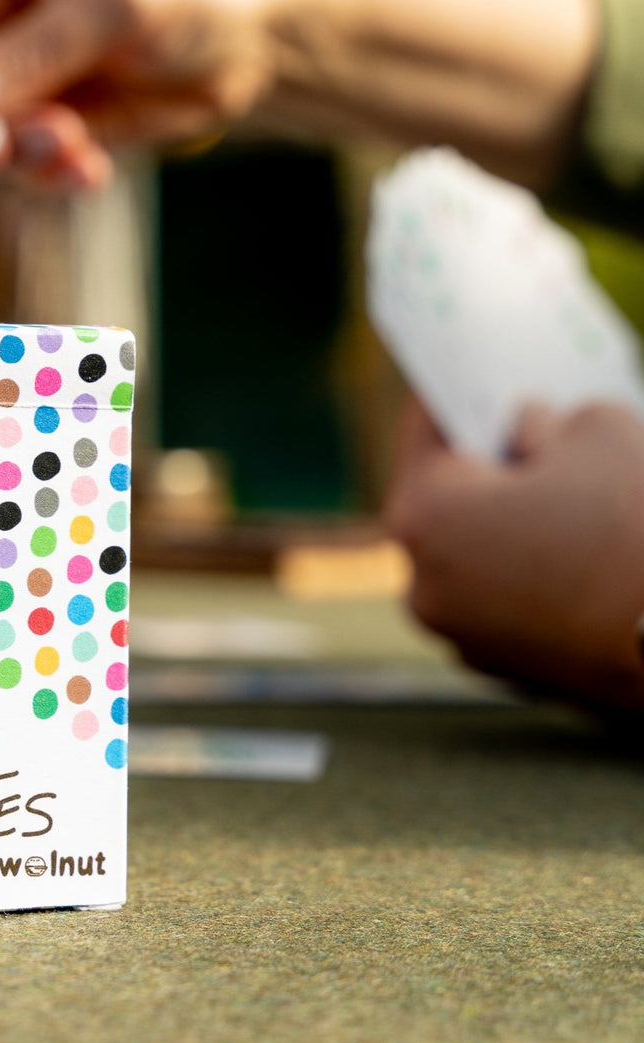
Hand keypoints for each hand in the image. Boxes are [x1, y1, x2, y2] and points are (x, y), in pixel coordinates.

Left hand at [383, 398, 643, 709]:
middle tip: (517, 426)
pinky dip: (531, 576)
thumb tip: (529, 434)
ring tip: (558, 488)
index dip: (452, 391)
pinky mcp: (506, 673)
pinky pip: (506, 603)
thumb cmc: (640, 524)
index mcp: (424, 513)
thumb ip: (548, 421)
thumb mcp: (601, 429)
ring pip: (474, 558)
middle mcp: (421, 583)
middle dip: (483, 463)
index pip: (426, 430)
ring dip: (507, 524)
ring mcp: (460, 636)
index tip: (459, 369)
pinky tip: (577, 551)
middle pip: (445, 501)